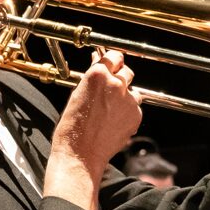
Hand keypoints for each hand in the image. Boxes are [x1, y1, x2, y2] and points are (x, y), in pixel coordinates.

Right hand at [53, 48, 142, 171]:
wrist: (81, 152)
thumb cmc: (73, 126)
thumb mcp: (77, 94)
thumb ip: (91, 77)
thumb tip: (99, 64)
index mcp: (98, 75)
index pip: (114, 56)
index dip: (113, 60)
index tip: (112, 63)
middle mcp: (116, 84)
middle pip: (127, 71)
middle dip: (120, 78)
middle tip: (110, 90)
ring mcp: (128, 100)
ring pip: (133, 91)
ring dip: (125, 96)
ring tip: (110, 110)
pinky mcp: (136, 115)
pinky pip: (135, 108)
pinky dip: (128, 112)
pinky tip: (114, 121)